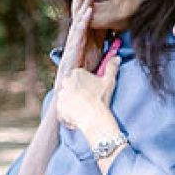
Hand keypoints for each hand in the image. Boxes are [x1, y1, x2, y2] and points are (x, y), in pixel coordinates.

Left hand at [54, 35, 121, 151]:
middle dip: (76, 92)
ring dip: (72, 102)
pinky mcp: (58, 107)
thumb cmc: (101, 98)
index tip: (91, 90)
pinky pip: (62, 109)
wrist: (94, 116)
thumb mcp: (109, 81)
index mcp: (76, 73)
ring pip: (66, 97)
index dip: (85, 84)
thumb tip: (116, 57)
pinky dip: (68, 112)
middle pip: (70, 86)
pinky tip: (77, 115)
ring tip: (83, 108)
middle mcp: (65, 82)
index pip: (78, 77)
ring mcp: (60, 95)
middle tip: (87, 99)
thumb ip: (111, 67)